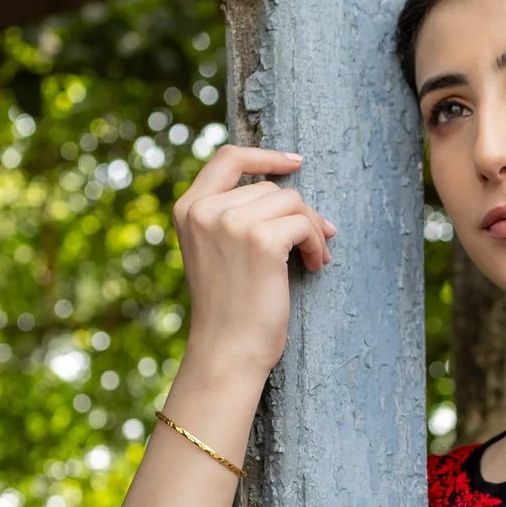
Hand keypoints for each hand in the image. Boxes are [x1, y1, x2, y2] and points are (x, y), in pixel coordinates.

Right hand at [172, 144, 337, 382]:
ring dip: (312, 230)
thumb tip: (288, 191)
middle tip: (315, 243)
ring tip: (313, 259)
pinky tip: (315, 265)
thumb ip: (231, 218)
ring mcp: (231, 222)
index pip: (228, 158)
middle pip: (271, 187)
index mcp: (188, 209)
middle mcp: (205, 210)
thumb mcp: (216, 252)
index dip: (266, 155)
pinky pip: (304, 224)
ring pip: (292, 202)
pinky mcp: (261, 240)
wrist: (227, 350)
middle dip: (300, 213)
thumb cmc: (229, 310)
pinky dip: (317, 244)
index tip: (295, 163)